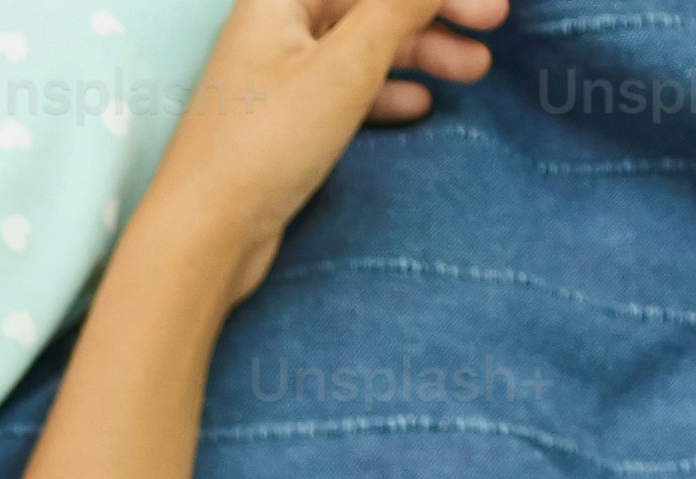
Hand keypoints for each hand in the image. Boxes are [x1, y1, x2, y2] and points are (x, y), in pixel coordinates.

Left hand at [126, 0, 505, 311]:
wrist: (201, 238)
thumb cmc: (263, 144)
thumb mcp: (348, 64)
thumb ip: (400, 5)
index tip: (487, 4)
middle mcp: (273, 29)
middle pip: (369, 4)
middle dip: (433, 12)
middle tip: (493, 27)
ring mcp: (275, 79)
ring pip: (362, 48)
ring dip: (421, 53)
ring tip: (474, 71)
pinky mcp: (281, 125)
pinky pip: (345, 93)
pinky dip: (385, 93)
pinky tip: (420, 105)